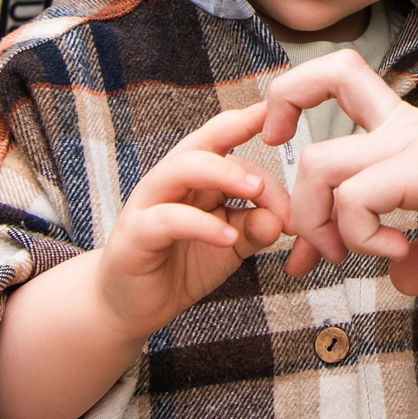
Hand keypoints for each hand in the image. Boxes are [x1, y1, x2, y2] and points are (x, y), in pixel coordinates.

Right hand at [90, 103, 291, 341]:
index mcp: (195, 176)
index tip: (282, 112)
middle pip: (201, 142)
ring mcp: (149, 204)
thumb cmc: (183, 266)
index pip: (224, 140)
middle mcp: (171, 181)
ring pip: (181, 169)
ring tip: (256, 191)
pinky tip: (228, 239)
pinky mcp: (136, 234)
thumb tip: (284, 219)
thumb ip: (255, 228)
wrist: (132, 306)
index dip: (250, 124)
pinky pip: (167, 219)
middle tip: (276, 154)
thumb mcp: (230, 245)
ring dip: (222, 174)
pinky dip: (201, 225)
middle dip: (236, 135)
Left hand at [267, 52, 417, 292]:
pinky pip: (359, 196)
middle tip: (306, 244)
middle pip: (305, 92)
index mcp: (410, 136)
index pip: (330, 91)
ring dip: (316, 220)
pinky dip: (363, 235)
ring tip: (354, 254)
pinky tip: (402, 252)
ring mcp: (415, 143)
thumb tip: (399, 281)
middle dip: (283, 177)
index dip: (295, 137)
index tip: (301, 235)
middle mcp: (403, 128)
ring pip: (317, 159)